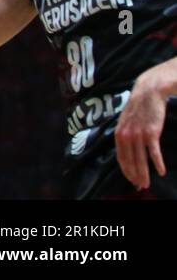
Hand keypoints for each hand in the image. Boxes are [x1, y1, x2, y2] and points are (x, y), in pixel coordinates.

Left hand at [116, 71, 169, 189]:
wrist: (148, 92)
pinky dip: (157, 163)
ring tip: (147, 184)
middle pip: (130, 161)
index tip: (131, 181)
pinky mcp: (151, 132)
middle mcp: (126, 135)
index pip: (121, 158)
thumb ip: (126, 135)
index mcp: (119, 133)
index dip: (126, 171)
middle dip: (135, 176)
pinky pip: (154, 151)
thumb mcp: (126, 122)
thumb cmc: (138, 109)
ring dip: (144, 173)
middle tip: (140, 187)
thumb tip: (128, 149)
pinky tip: (161, 172)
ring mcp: (138, 134)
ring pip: (141, 159)